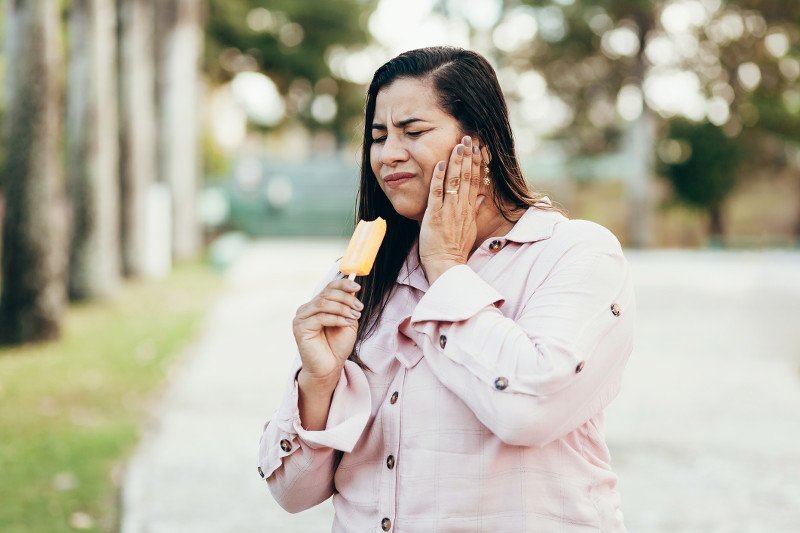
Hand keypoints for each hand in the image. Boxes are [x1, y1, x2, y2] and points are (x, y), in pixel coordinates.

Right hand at [292, 278, 362, 386]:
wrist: (330, 368)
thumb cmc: (337, 346)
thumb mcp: (347, 321)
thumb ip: (348, 305)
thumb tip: (352, 288)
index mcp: (316, 305)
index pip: (329, 287)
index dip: (343, 284)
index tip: (358, 287)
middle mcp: (306, 309)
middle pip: (327, 294)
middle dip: (347, 299)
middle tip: (359, 308)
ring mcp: (301, 318)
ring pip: (324, 303)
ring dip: (343, 308)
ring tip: (355, 316)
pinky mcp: (300, 328)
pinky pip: (321, 317)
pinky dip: (337, 318)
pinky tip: (347, 323)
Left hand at [419, 135, 484, 283]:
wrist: (446, 265)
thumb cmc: (455, 249)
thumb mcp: (469, 228)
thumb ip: (474, 210)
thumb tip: (480, 196)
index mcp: (469, 209)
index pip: (475, 181)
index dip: (476, 163)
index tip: (477, 147)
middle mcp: (462, 207)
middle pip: (467, 177)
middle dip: (468, 156)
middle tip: (468, 137)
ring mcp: (449, 211)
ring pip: (455, 182)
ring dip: (456, 162)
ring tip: (458, 144)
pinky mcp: (435, 216)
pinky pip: (437, 194)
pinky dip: (438, 178)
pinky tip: (440, 163)